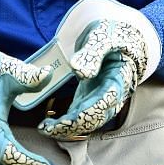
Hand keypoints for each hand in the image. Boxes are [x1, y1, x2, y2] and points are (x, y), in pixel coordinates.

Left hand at [14, 0, 162, 138]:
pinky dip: (65, 123)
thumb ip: (92, 53)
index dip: (87, 113)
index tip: (67, 119)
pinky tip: (48, 126)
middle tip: (48, 129)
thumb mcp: (103, 37)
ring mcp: (101, 99)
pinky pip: (80, 116)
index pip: (105, 101)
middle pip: (96, 118)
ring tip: (44, 129)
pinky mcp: (90, 98)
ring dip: (67, 129)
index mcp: (119, 79)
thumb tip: (81, 72)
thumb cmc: (112, 35)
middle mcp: (113, 95)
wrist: (119, 37)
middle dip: (73, 126)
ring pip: (88, 122)